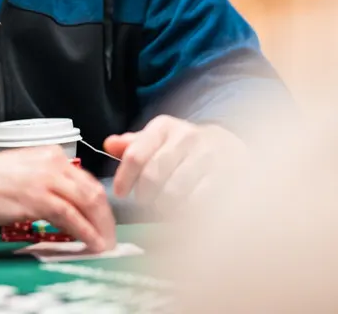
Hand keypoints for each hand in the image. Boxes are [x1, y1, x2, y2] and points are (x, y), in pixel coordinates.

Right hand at [0, 150, 115, 251]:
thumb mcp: (25, 172)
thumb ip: (49, 183)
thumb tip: (69, 205)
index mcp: (51, 155)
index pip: (87, 180)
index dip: (101, 204)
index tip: (105, 220)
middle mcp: (52, 163)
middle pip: (92, 191)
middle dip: (106, 217)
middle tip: (111, 235)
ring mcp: (45, 180)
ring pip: (86, 202)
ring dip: (99, 227)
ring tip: (104, 243)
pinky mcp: (36, 198)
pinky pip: (69, 216)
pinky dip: (84, 231)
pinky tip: (90, 241)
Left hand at [105, 115, 245, 211]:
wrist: (229, 146)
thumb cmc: (185, 147)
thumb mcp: (159, 139)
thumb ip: (133, 145)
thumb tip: (109, 144)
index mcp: (164, 127)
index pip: (135, 155)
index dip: (124, 179)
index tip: (121, 193)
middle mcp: (186, 137)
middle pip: (152, 176)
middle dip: (144, 195)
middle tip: (146, 201)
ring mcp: (208, 155)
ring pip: (174, 192)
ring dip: (165, 205)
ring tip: (166, 205)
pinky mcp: (225, 174)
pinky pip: (197, 201)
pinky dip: (186, 210)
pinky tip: (185, 208)